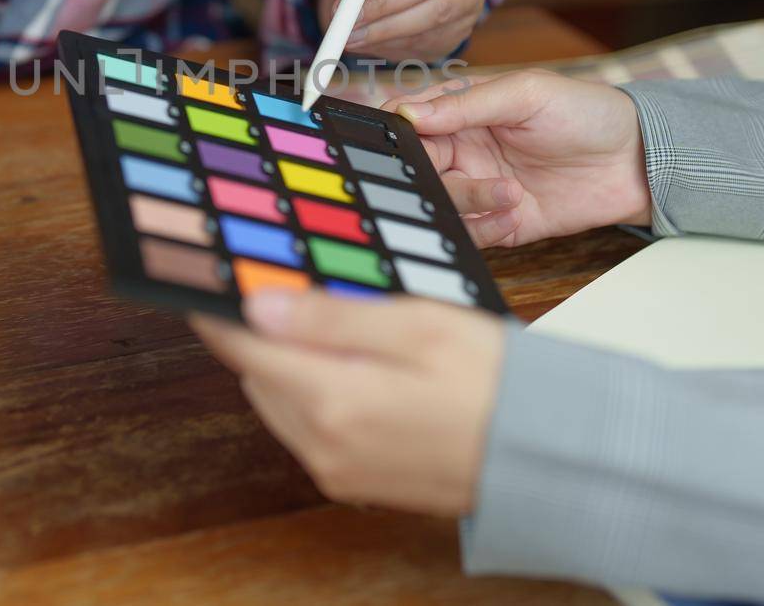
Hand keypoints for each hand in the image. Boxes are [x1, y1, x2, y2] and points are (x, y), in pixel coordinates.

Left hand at [190, 289, 504, 516]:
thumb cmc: (493, 380)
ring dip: (287, 366)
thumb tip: (257, 306)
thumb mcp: (417, 325)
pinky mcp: (354, 484)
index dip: (222, 310)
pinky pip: (308, 431)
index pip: (244, 348)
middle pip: (256, 375)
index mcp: (333, 400)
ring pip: (279, 403)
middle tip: (291, 290)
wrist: (548, 454)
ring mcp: (337, 470)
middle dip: (263, 334)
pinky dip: (313, 396)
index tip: (215, 279)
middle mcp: (324, 444)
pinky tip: (356, 370)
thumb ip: (331, 317)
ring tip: (334, 327)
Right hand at [389, 70, 650, 247]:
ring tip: (509, 191)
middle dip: (432, 176)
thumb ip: (465, 104)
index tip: (403, 142)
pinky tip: (515, 209)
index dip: (398, 135)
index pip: (410, 125)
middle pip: (419, 170)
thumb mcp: (525, 94)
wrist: (635, 159)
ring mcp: (482, 188)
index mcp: (463, 114)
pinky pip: (472, 233)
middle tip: (460, 173)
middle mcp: (466, 152)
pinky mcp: (502, 223)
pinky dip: (485, 226)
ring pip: (442, 204)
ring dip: (469, 201)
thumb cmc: (585, 112)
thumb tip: (408, 112)